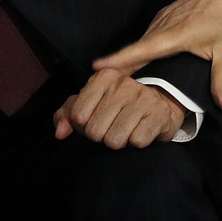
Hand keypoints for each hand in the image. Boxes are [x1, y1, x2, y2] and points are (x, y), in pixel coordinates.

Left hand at [53, 68, 183, 147]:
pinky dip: (136, 143)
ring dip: (118, 141)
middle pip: (95, 131)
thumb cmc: (118, 106)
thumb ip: (67, 115)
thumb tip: (60, 133)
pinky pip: (136, 142)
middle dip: (101, 136)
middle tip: (112, 127)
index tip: (95, 120)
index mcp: (103, 77)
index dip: (83, 126)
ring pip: (114, 140)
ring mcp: (143, 98)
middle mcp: (123, 84)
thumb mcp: (90, 104)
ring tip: (125, 130)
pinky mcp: (159, 114)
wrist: (160, 103)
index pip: (78, 116)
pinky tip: (140, 131)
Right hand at [94, 0, 221, 111]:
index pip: (141, 50)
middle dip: (118, 64)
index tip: (97, 66)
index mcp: (176, 35)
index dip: (119, 59)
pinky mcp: (167, 14)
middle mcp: (164, 24)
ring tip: (117, 78)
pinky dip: (141, 48)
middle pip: (136, 47)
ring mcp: (164, 17)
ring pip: (142, 40)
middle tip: (103, 84)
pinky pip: (149, 34)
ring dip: (130, 57)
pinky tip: (141, 60)